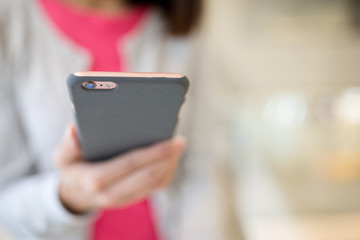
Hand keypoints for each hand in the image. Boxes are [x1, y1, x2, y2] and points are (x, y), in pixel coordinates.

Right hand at [54, 125, 185, 213]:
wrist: (76, 195)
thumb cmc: (73, 170)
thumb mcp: (62, 157)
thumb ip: (67, 145)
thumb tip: (74, 130)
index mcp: (96, 180)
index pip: (129, 165)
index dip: (151, 154)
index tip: (168, 143)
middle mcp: (112, 193)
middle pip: (147, 176)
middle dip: (167, 158)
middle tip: (179, 142)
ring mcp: (125, 198)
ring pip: (155, 184)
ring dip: (170, 165)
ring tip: (178, 146)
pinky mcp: (134, 198)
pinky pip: (155, 188)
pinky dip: (167, 172)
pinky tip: (173, 158)